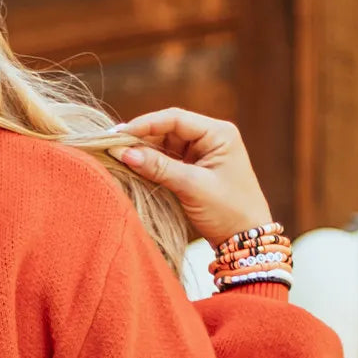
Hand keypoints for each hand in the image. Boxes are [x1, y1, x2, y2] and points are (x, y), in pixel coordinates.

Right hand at [107, 108, 272, 246]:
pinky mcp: (195, 169)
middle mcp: (211, 138)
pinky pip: (168, 160)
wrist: (245, 238)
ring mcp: (203, 153)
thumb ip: (158, 167)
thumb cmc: (227, 210)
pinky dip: (151, 164)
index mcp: (219, 133)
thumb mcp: (191, 187)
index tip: (118, 135)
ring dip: (144, 152)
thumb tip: (123, 152)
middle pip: (168, 129)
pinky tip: (133, 167)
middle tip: (112, 147)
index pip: (175, 118)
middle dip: (141, 138)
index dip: (144, 124)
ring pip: (165, 145)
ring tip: (119, 158)